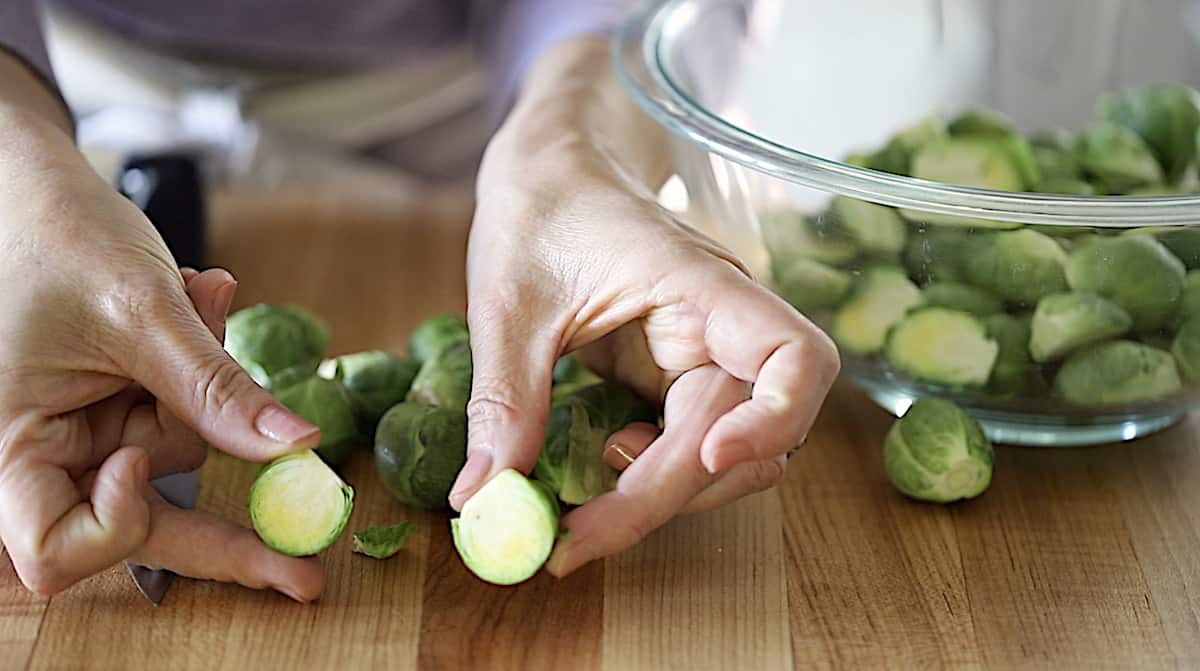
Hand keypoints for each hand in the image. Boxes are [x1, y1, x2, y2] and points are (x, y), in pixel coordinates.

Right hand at [0, 111, 323, 600]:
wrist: (42, 190)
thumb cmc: (60, 237)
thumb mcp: (141, 310)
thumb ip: (213, 387)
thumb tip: (297, 447)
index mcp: (12, 446)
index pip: (56, 548)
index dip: (113, 522)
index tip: (141, 457)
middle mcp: (46, 458)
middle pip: (136, 530)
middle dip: (223, 534)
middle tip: (305, 574)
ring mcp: (88, 439)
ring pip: (179, 461)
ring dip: (209, 393)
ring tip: (199, 300)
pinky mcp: (121, 414)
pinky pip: (186, 420)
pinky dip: (206, 377)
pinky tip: (200, 302)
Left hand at [449, 163, 838, 576]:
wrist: (552, 172)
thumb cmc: (543, 209)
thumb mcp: (508, 301)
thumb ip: (504, 400)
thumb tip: (484, 500)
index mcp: (702, 287)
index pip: (797, 357)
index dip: (775, 419)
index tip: (709, 458)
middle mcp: (720, 331)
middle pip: (741, 437)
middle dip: (663, 496)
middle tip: (572, 538)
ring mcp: (703, 361)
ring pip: (722, 459)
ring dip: (660, 499)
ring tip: (578, 513)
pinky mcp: (675, 384)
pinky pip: (682, 451)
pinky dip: (644, 484)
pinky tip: (590, 483)